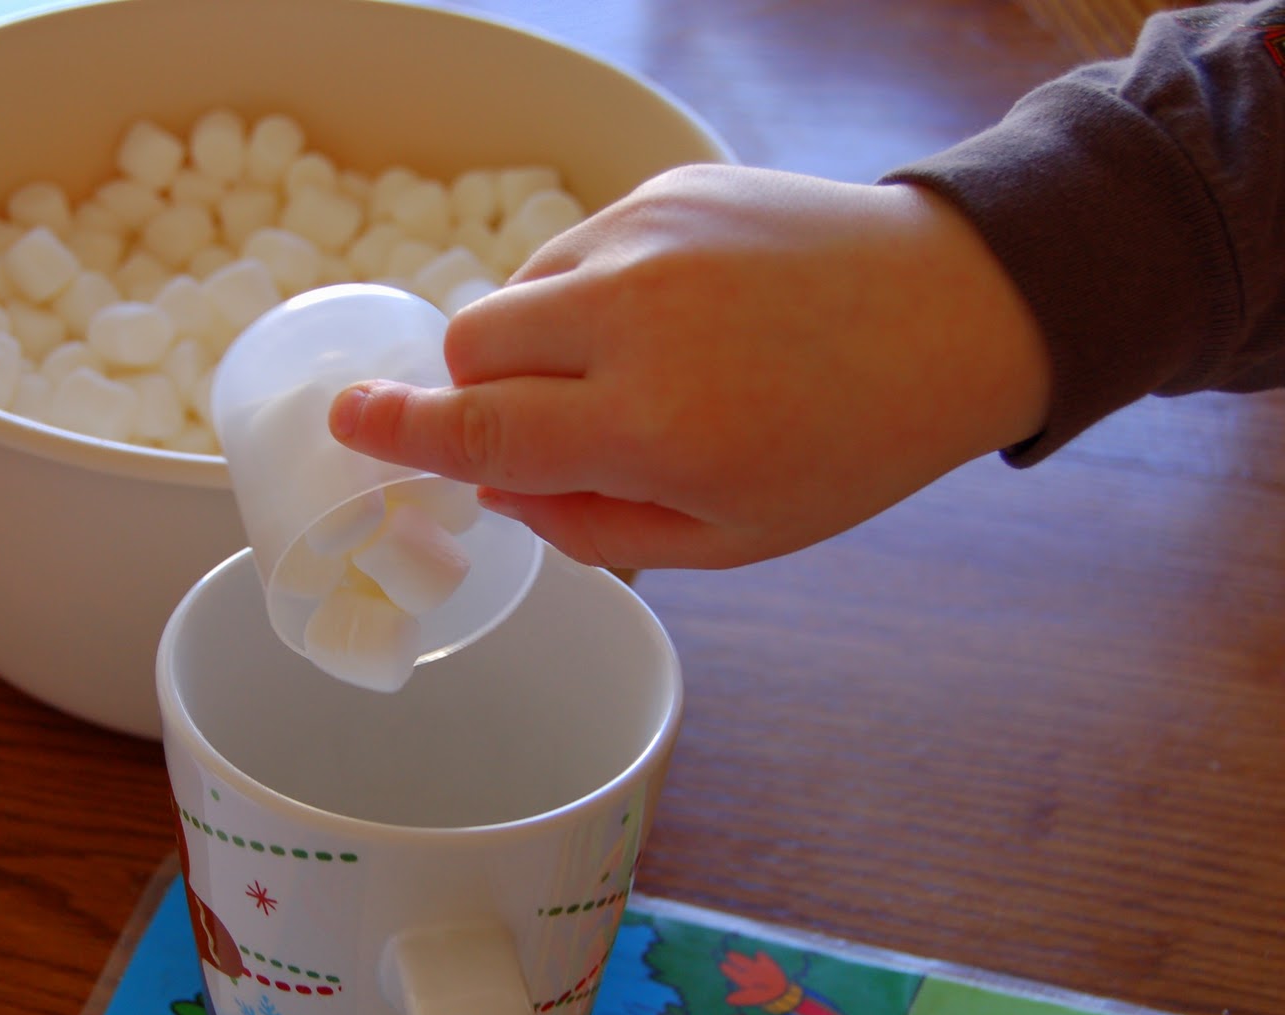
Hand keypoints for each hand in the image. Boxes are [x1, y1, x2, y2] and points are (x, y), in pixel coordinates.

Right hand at [328, 165, 1047, 569]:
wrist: (960, 305)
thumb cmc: (853, 442)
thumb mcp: (732, 535)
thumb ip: (596, 525)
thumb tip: (502, 490)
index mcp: (654, 425)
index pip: (482, 431)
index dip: (401, 433)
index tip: (349, 423)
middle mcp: (635, 318)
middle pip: (471, 344)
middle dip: (477, 392)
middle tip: (551, 422)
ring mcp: (647, 236)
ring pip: (517, 290)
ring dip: (536, 341)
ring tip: (636, 366)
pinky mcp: (666, 185)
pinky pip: (573, 248)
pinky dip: (587, 293)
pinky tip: (671, 314)